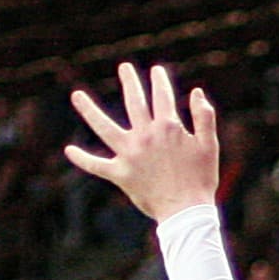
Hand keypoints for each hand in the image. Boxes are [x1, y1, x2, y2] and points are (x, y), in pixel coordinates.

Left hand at [66, 62, 221, 221]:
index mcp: (168, 127)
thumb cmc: (201, 179)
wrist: (187, 211)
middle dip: (130, 82)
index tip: (156, 71)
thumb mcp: (209, 145)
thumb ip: (204, 116)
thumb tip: (197, 92)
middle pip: (134, 102)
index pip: (162, 97)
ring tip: (76, 95)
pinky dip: (82, 159)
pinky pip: (97, 165)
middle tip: (124, 68)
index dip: (159, 81)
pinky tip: (69, 150)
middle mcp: (145, 136)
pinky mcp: (121, 174)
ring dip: (89, 110)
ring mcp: (130, 154)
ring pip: (104, 127)